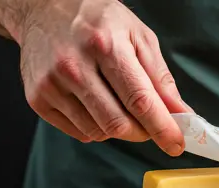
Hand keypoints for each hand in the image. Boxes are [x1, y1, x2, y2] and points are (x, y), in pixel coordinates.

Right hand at [19, 0, 190, 154]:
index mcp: (105, 45)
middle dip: (142, 132)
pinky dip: (97, 128)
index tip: (175, 144)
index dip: (162, 128)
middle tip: (150, 124)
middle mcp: (74, 66)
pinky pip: (80, 133)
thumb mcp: (138, 37)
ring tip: (118, 103)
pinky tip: (96, 105)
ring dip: (119, 129)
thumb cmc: (97, 21)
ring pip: (99, 132)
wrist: (44, 9)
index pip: (139, 100)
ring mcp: (52, 85)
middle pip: (118, 124)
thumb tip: (180, 113)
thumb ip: (160, 79)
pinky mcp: (38, 100)